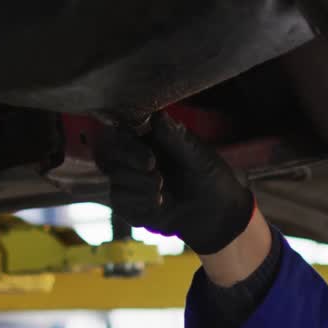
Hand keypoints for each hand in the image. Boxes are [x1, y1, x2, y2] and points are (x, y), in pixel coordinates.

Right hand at [95, 113, 255, 255]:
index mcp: (146, 138)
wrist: (217, 213)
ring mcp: (129, 183)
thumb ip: (176, 138)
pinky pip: (119, 204)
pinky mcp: (129, 207)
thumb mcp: (198, 156)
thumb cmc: (209, 175)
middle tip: (157, 178)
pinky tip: (158, 205)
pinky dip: (138, 204)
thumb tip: (158, 115)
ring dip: (138, 187)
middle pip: (110, 156)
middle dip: (130, 166)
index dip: (129, 147)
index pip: (121, 134)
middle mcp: (132, 158)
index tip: (151, 160)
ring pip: (113, 182)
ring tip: (162, 192)